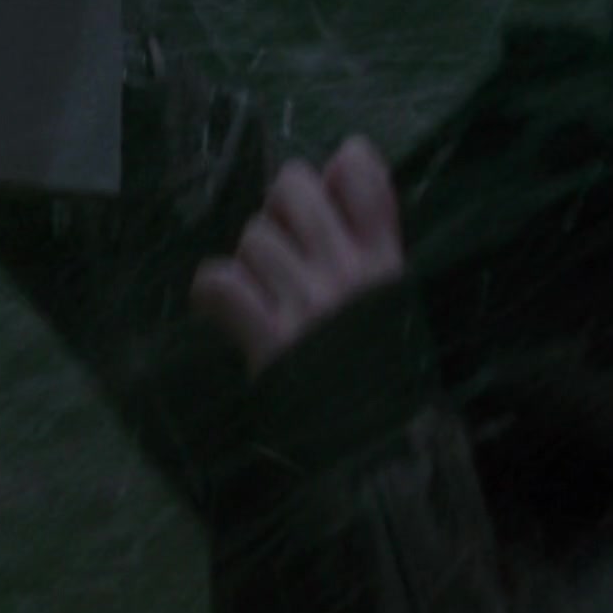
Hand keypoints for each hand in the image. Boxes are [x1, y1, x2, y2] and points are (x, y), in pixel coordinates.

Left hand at [191, 136, 403, 376]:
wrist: (378, 453)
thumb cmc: (388, 379)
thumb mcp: (399, 304)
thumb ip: (377, 239)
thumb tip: (347, 159)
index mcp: (386, 263)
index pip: (360, 172)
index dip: (335, 171)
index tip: (329, 199)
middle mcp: (348, 274)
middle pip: (292, 187)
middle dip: (279, 208)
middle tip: (284, 246)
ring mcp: (308, 304)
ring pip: (254, 237)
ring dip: (250, 262)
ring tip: (264, 295)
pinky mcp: (270, 339)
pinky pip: (222, 283)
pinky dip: (213, 293)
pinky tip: (222, 308)